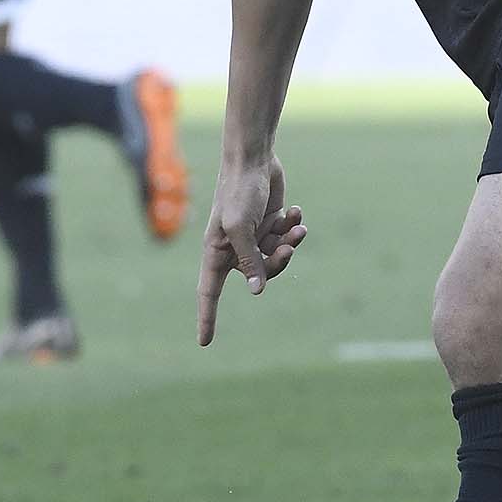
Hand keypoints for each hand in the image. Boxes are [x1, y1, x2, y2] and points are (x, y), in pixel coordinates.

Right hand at [194, 154, 307, 345]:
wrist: (254, 159)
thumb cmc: (239, 191)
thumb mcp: (242, 227)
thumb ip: (249, 259)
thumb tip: (257, 290)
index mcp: (216, 252)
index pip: (209, 292)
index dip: (207, 317)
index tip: (204, 342)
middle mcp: (234, 249)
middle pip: (258, 276)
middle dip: (278, 264)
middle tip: (289, 248)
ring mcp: (254, 238)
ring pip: (277, 258)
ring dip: (290, 244)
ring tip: (298, 228)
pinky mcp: (271, 225)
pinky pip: (286, 239)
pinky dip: (293, 228)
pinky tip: (296, 214)